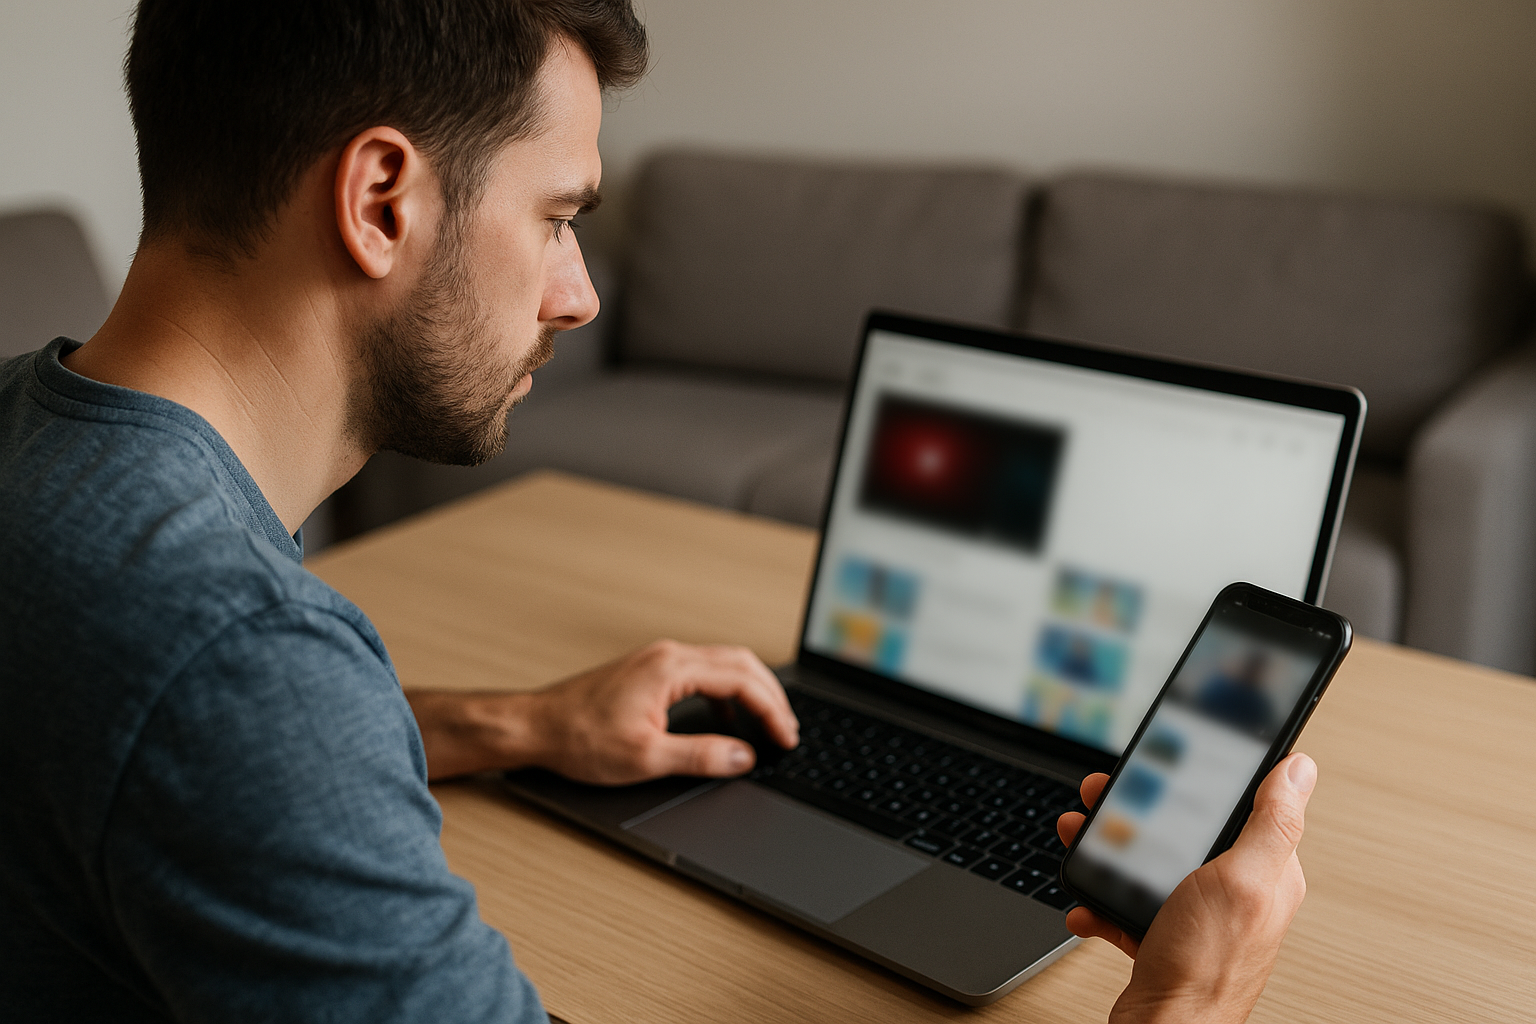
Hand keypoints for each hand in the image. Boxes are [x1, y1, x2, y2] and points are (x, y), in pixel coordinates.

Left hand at [405, 640, 798, 783]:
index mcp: (672, 668)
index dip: (772, 711)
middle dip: (771, 697)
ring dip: (750, 693)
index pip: (743, 680)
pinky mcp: (650, 670)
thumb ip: (702, 756)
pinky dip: (725, 695)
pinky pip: (703, 673)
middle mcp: (669, 654)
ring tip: (767, 726)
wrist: (535, 727)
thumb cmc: (579, 738)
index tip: (787, 738)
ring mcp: (658, 659)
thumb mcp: (646, 757)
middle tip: (788, 731)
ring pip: (723, 665)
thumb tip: (744, 757)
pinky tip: (725, 724)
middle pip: (741, 664)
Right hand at [1056, 753, 1316, 1023]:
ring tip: (1082, 836)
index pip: (1242, 804)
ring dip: (1108, 845)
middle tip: (1103, 796)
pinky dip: (1101, 899)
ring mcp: (1196, 916)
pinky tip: (1090, 902)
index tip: (1166, 756)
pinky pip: (1126, 903)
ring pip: (1147, 861)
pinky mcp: (1162, 937)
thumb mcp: (1243, 880)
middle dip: (1137, 808)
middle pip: (1183, 828)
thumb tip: (1300, 767)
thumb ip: (1272, 822)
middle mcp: (1233, 892)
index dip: (1201, 776)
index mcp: (1264, 872)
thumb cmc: (1206, 966)